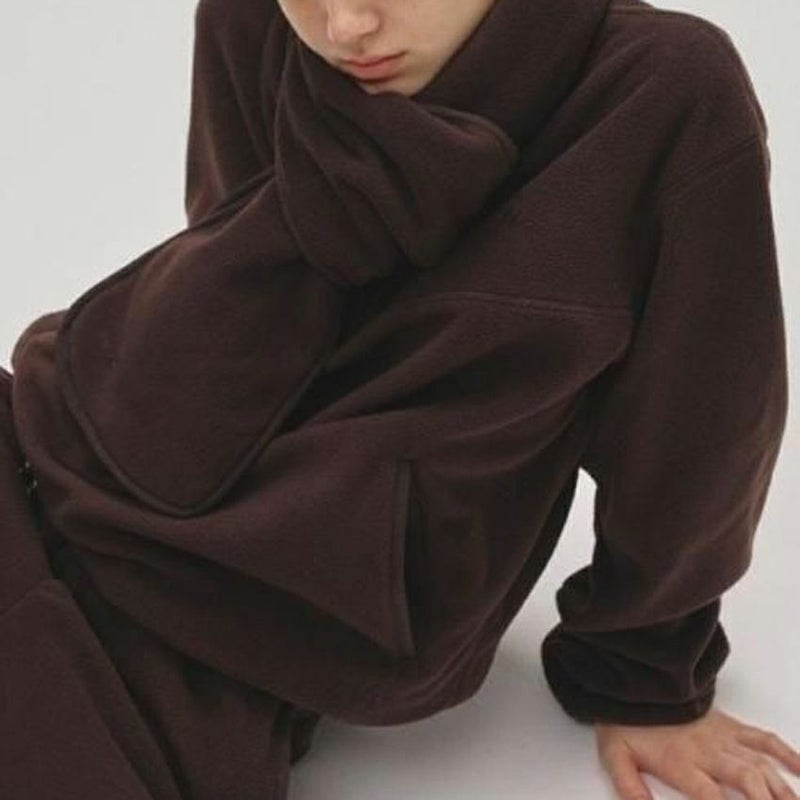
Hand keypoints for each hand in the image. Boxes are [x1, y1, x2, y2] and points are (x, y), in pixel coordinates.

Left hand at [594, 705, 799, 799]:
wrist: (636, 681)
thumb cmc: (628, 720)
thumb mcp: (616, 756)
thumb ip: (629, 788)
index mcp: (682, 763)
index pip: (713, 799)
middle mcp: (709, 752)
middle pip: (749, 783)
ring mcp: (724, 737)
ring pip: (762, 766)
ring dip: (783, 792)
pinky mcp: (730, 725)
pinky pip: (764, 739)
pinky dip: (787, 755)